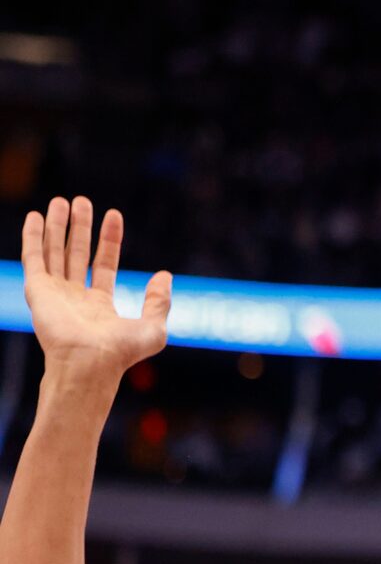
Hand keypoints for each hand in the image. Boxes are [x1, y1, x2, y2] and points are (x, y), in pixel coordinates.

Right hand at [20, 198, 170, 377]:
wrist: (91, 362)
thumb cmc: (122, 353)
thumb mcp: (154, 327)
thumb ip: (160, 301)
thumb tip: (165, 275)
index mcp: (99, 305)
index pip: (103, 263)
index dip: (108, 239)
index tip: (113, 214)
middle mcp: (74, 298)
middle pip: (75, 253)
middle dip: (78, 227)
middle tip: (80, 201)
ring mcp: (54, 294)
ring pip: (54, 252)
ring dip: (57, 227)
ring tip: (61, 201)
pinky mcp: (37, 291)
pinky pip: (33, 258)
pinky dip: (33, 237)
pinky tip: (36, 217)